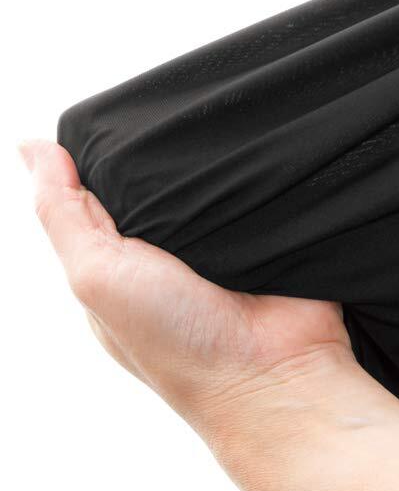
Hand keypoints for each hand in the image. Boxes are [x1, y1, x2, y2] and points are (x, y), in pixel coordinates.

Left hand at [19, 138, 398, 490]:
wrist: (275, 375)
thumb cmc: (178, 344)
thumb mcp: (98, 277)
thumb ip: (63, 215)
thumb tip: (30, 146)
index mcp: (116, 265)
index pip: (96, 191)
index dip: (98, 154)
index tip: (110, 115)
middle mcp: (166, 253)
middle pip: (153, 181)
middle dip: (158, 152)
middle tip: (170, 117)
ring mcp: (221, 243)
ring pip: (207, 179)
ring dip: (212, 160)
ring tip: (219, 130)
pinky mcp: (268, 234)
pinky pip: (257, 187)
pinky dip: (255, 171)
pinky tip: (256, 153)